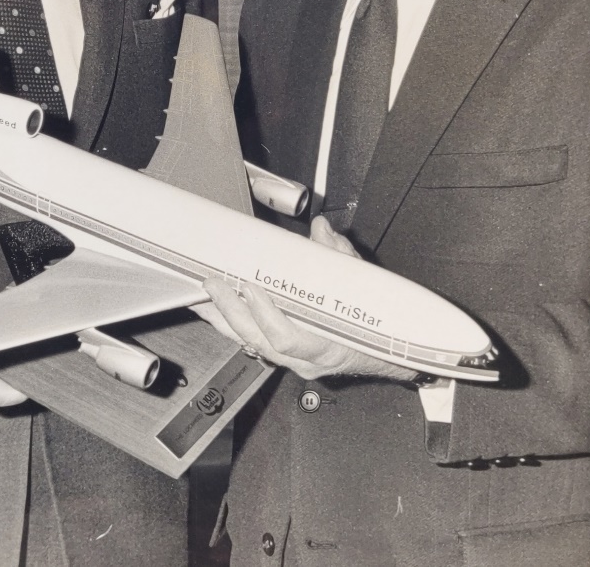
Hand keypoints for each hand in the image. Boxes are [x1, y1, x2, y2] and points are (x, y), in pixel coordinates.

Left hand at [195, 217, 415, 381]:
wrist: (389, 354)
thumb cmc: (377, 325)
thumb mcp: (363, 286)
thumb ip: (339, 257)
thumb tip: (321, 229)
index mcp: (328, 345)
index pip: (288, 338)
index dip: (266, 315)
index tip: (250, 288)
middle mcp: (305, 359)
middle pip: (259, 341)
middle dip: (232, 311)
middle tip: (214, 283)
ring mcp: (292, 361)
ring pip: (249, 343)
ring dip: (222, 318)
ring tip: (201, 295)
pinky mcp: (282, 356)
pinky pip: (251, 342)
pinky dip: (231, 323)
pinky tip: (214, 309)